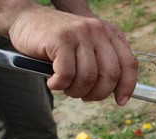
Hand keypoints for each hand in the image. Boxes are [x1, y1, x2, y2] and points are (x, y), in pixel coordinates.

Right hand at [8, 6, 137, 104]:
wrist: (26, 20)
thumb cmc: (59, 43)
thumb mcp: (87, 49)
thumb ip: (102, 64)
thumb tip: (117, 94)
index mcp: (110, 35)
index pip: (129, 64)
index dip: (127, 86)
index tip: (120, 101)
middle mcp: (98, 31)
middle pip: (110, 74)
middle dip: (98, 94)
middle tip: (84, 97)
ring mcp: (80, 33)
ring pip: (88, 77)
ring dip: (76, 91)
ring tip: (65, 88)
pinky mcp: (61, 38)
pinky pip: (67, 74)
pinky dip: (59, 85)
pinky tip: (53, 82)